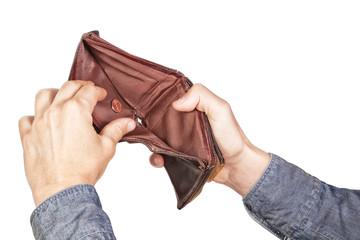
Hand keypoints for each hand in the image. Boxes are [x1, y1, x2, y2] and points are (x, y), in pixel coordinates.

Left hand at [19, 80, 135, 205]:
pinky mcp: (28, 136)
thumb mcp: (106, 148)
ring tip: (62, 98)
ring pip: (44, 96)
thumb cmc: (82, 170)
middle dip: (80, 86)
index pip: (89, 92)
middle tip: (87, 90)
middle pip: (68, 87)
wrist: (62, 190)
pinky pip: (26, 118)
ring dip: (55, 93)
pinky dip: (34, 116)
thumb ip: (116, 130)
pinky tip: (42, 121)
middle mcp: (56, 112)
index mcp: (76, 111)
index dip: (98, 91)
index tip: (101, 94)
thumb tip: (127, 123)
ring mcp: (39, 123)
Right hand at [149, 84, 269, 195]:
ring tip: (154, 149)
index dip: (156, 99)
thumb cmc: (232, 137)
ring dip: (150, 143)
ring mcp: (179, 138)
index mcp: (192, 106)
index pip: (169, 97)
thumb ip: (202, 96)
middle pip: (158, 118)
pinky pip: (160, 155)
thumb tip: (176, 103)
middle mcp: (183, 121)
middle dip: (147, 123)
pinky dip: (156, 158)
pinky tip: (160, 160)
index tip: (144, 103)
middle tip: (142, 128)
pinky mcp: (177, 155)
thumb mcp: (221, 109)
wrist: (236, 167)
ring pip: (156, 137)